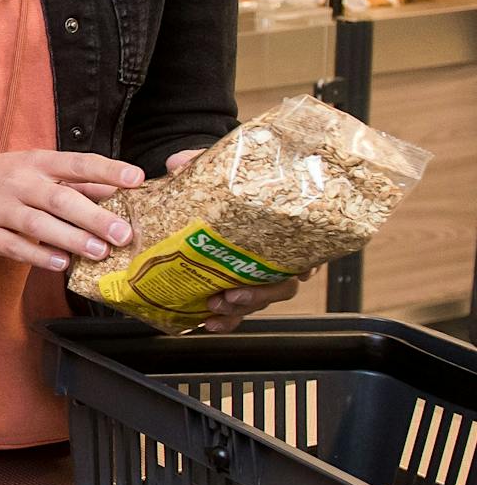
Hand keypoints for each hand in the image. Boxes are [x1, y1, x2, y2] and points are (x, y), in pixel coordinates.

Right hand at [0, 148, 143, 272]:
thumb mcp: (30, 168)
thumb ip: (72, 180)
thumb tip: (115, 187)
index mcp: (35, 162)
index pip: (77, 163)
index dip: (108, 170)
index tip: (136, 179)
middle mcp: (19, 182)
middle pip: (61, 199)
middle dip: (95, 217)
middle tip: (124, 234)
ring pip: (40, 224)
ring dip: (72, 239)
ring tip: (100, 252)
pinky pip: (15, 246)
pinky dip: (39, 255)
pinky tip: (61, 264)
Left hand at [163, 148, 309, 332]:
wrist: (212, 190)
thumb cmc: (228, 181)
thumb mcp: (215, 169)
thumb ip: (197, 162)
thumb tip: (178, 164)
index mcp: (284, 228)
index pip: (306, 251)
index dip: (301, 266)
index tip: (293, 273)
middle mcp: (278, 256)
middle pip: (282, 285)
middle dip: (259, 294)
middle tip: (233, 293)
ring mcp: (258, 275)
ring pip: (260, 300)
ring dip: (239, 308)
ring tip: (216, 306)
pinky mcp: (236, 286)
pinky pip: (237, 311)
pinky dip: (225, 320)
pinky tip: (211, 322)